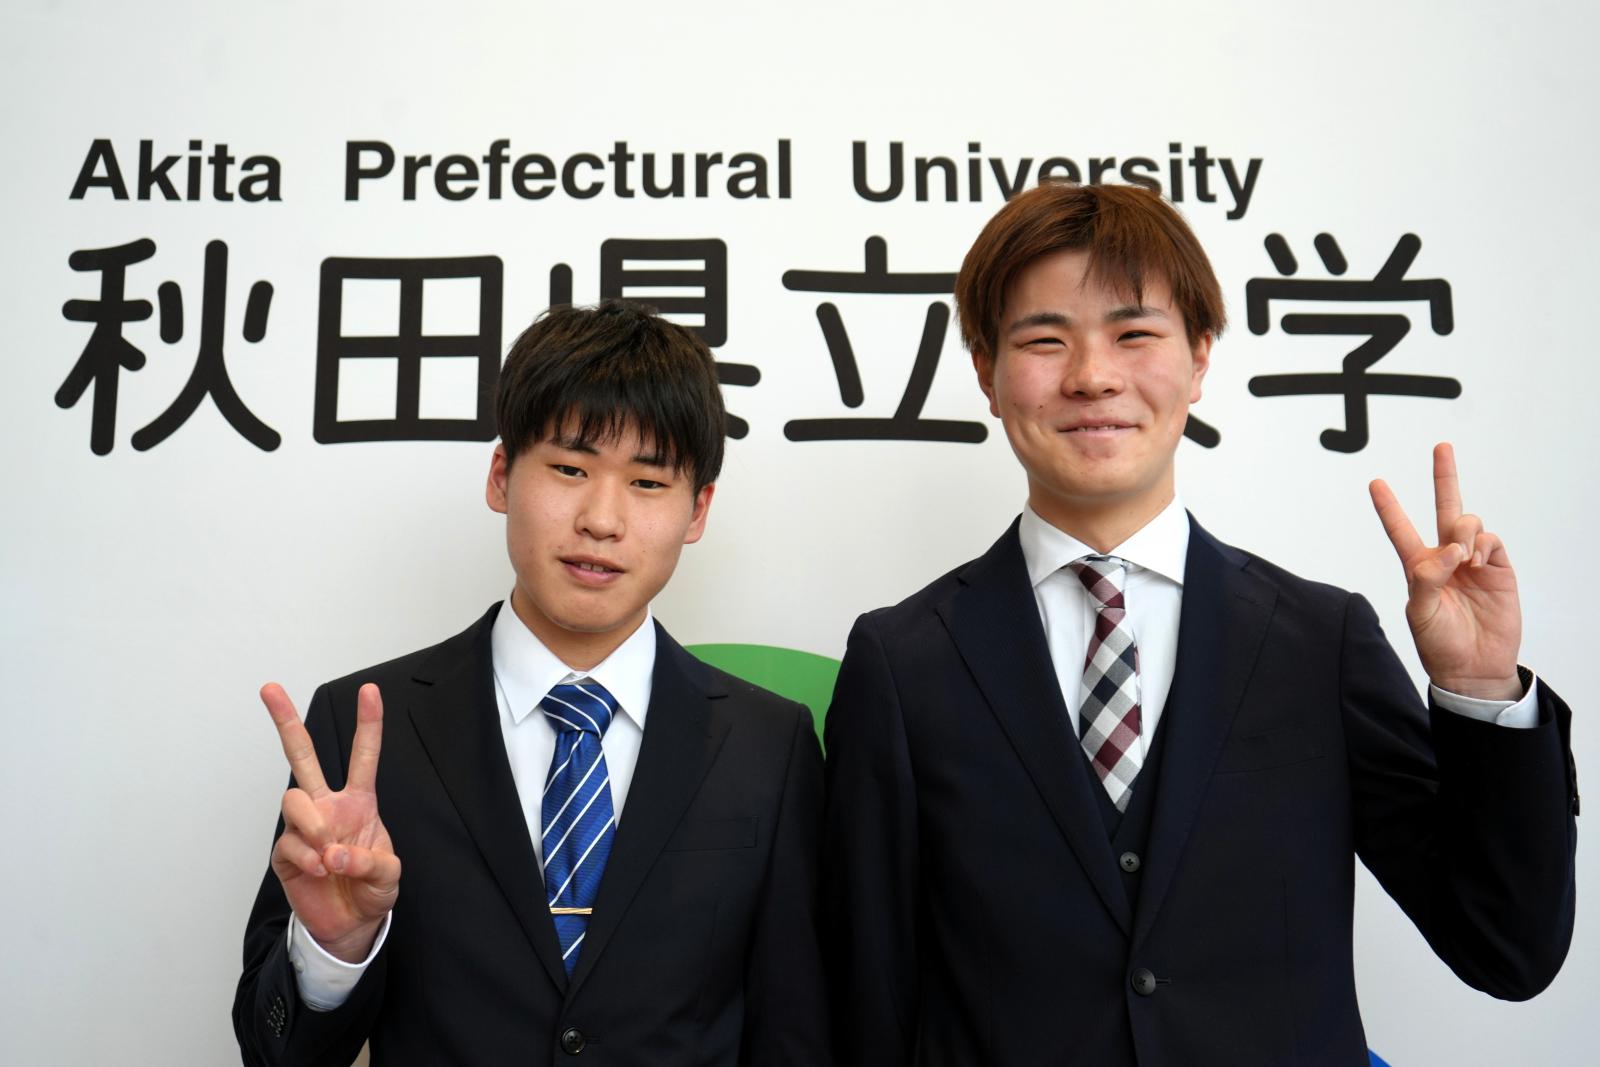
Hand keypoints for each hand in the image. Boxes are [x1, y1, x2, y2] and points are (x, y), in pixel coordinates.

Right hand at [262, 681, 399, 962]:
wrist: (350, 925)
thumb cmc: (371, 890)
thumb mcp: (389, 876)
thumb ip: (371, 862)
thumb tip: (335, 852)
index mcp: (359, 802)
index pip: (363, 756)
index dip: (368, 723)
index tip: (370, 689)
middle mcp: (327, 806)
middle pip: (302, 755)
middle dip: (285, 721)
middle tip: (269, 688)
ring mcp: (303, 827)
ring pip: (293, 798)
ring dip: (313, 824)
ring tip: (329, 854)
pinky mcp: (286, 852)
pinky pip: (290, 842)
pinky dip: (308, 857)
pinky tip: (321, 871)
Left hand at [1369, 442, 1521, 699]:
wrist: (1474, 668)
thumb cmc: (1440, 644)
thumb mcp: (1421, 613)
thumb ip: (1428, 578)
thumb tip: (1449, 549)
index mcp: (1418, 567)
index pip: (1401, 530)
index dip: (1389, 507)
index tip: (1375, 483)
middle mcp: (1445, 559)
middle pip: (1444, 510)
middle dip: (1445, 477)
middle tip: (1441, 447)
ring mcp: (1473, 561)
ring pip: (1467, 523)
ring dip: (1462, 532)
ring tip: (1461, 557)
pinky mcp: (1498, 569)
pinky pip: (1490, 540)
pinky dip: (1480, 543)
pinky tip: (1474, 560)